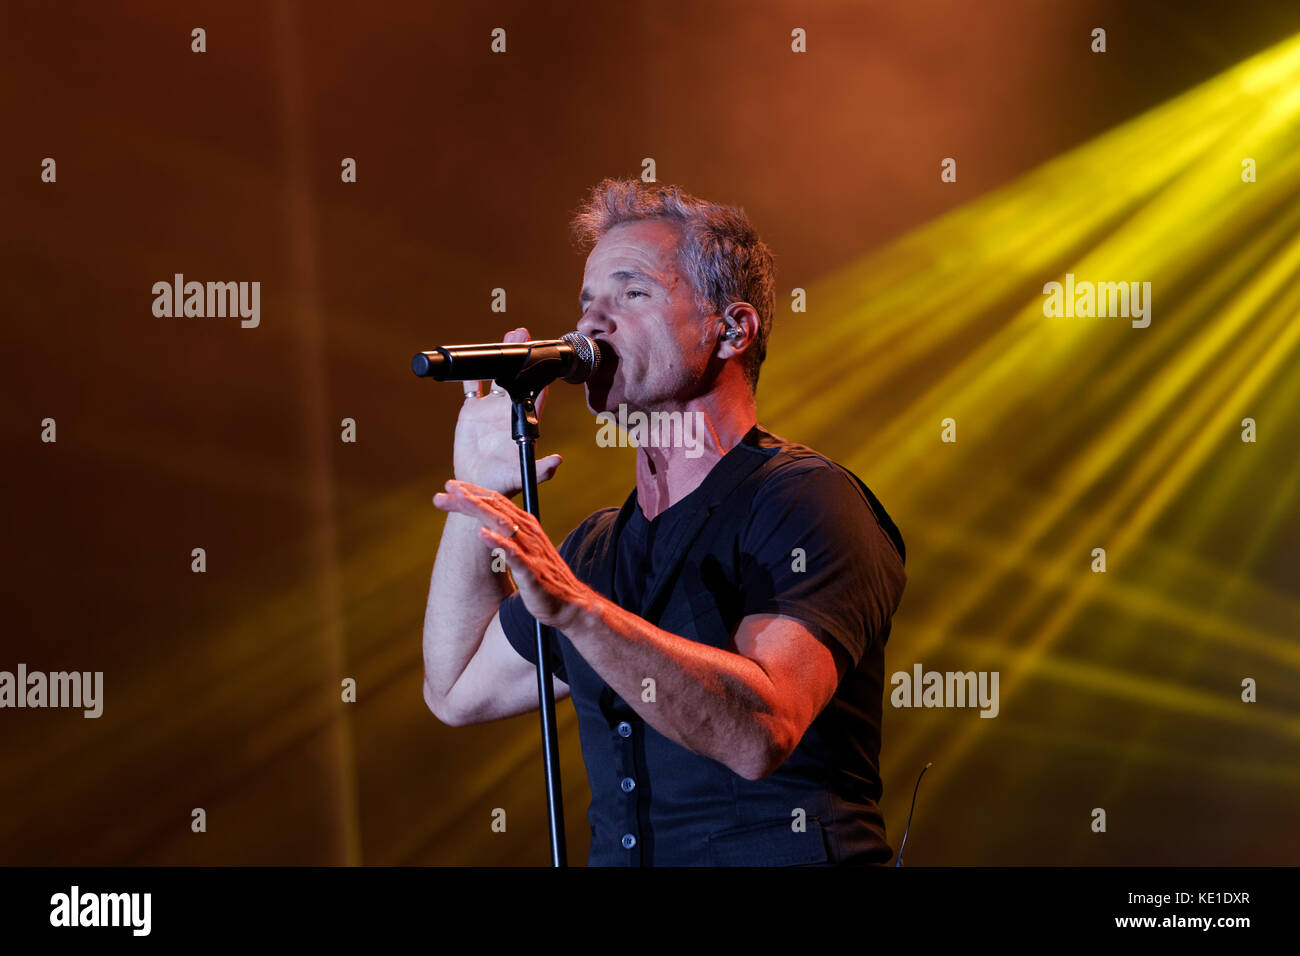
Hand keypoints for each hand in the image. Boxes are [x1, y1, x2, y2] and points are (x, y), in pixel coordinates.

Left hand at [432, 479, 594, 629]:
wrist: (571, 605)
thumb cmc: (545, 579)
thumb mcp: (525, 551)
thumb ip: (510, 535)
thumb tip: (490, 525)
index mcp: (526, 526)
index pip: (498, 502)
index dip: (474, 492)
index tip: (451, 486)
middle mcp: (529, 533)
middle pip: (497, 508)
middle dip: (471, 496)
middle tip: (448, 486)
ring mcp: (531, 551)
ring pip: (503, 524)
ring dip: (481, 510)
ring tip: (461, 499)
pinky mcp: (532, 572)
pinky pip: (513, 555)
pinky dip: (497, 542)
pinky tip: (481, 533)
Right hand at [452, 327, 562, 496]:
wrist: (475, 485)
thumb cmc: (502, 482)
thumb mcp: (523, 475)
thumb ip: (541, 469)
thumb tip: (558, 461)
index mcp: (523, 421)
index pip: (535, 392)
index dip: (539, 374)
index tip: (542, 355)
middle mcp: (508, 411)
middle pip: (517, 377)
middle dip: (521, 356)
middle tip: (523, 332)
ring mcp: (490, 409)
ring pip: (497, 376)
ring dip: (500, 357)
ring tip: (507, 334)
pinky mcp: (472, 411)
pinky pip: (472, 387)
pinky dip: (471, 373)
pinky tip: (471, 357)